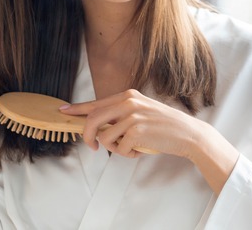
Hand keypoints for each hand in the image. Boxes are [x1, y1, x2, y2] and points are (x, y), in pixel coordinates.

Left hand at [59, 89, 202, 158]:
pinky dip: (128, 154)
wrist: (187, 133)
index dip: (77, 109)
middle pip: (92, 120)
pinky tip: (141, 150)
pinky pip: (119, 149)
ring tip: (132, 147)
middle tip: (93, 147)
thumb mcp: (141, 112)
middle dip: (87, 137)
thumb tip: (96, 126)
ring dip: (115, 149)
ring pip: (105, 138)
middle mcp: (128, 102)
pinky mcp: (137, 131)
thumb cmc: (164, 125)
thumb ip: (120, 115)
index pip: (95, 103)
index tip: (63, 111)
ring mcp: (132, 116)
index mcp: (128, 96)